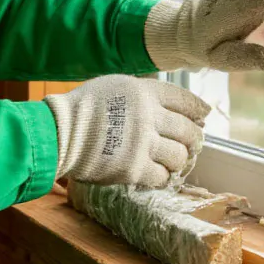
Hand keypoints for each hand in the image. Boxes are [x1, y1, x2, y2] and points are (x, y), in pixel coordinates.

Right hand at [46, 75, 209, 187]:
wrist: (60, 132)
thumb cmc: (83, 107)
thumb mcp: (116, 86)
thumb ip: (142, 93)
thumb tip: (166, 105)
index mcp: (145, 92)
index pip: (185, 101)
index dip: (198, 109)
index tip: (203, 116)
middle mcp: (149, 117)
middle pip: (188, 131)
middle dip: (195, 139)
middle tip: (193, 144)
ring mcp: (143, 144)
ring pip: (180, 156)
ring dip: (180, 160)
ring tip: (174, 161)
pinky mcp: (134, 169)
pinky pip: (162, 176)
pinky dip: (163, 176)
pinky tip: (158, 174)